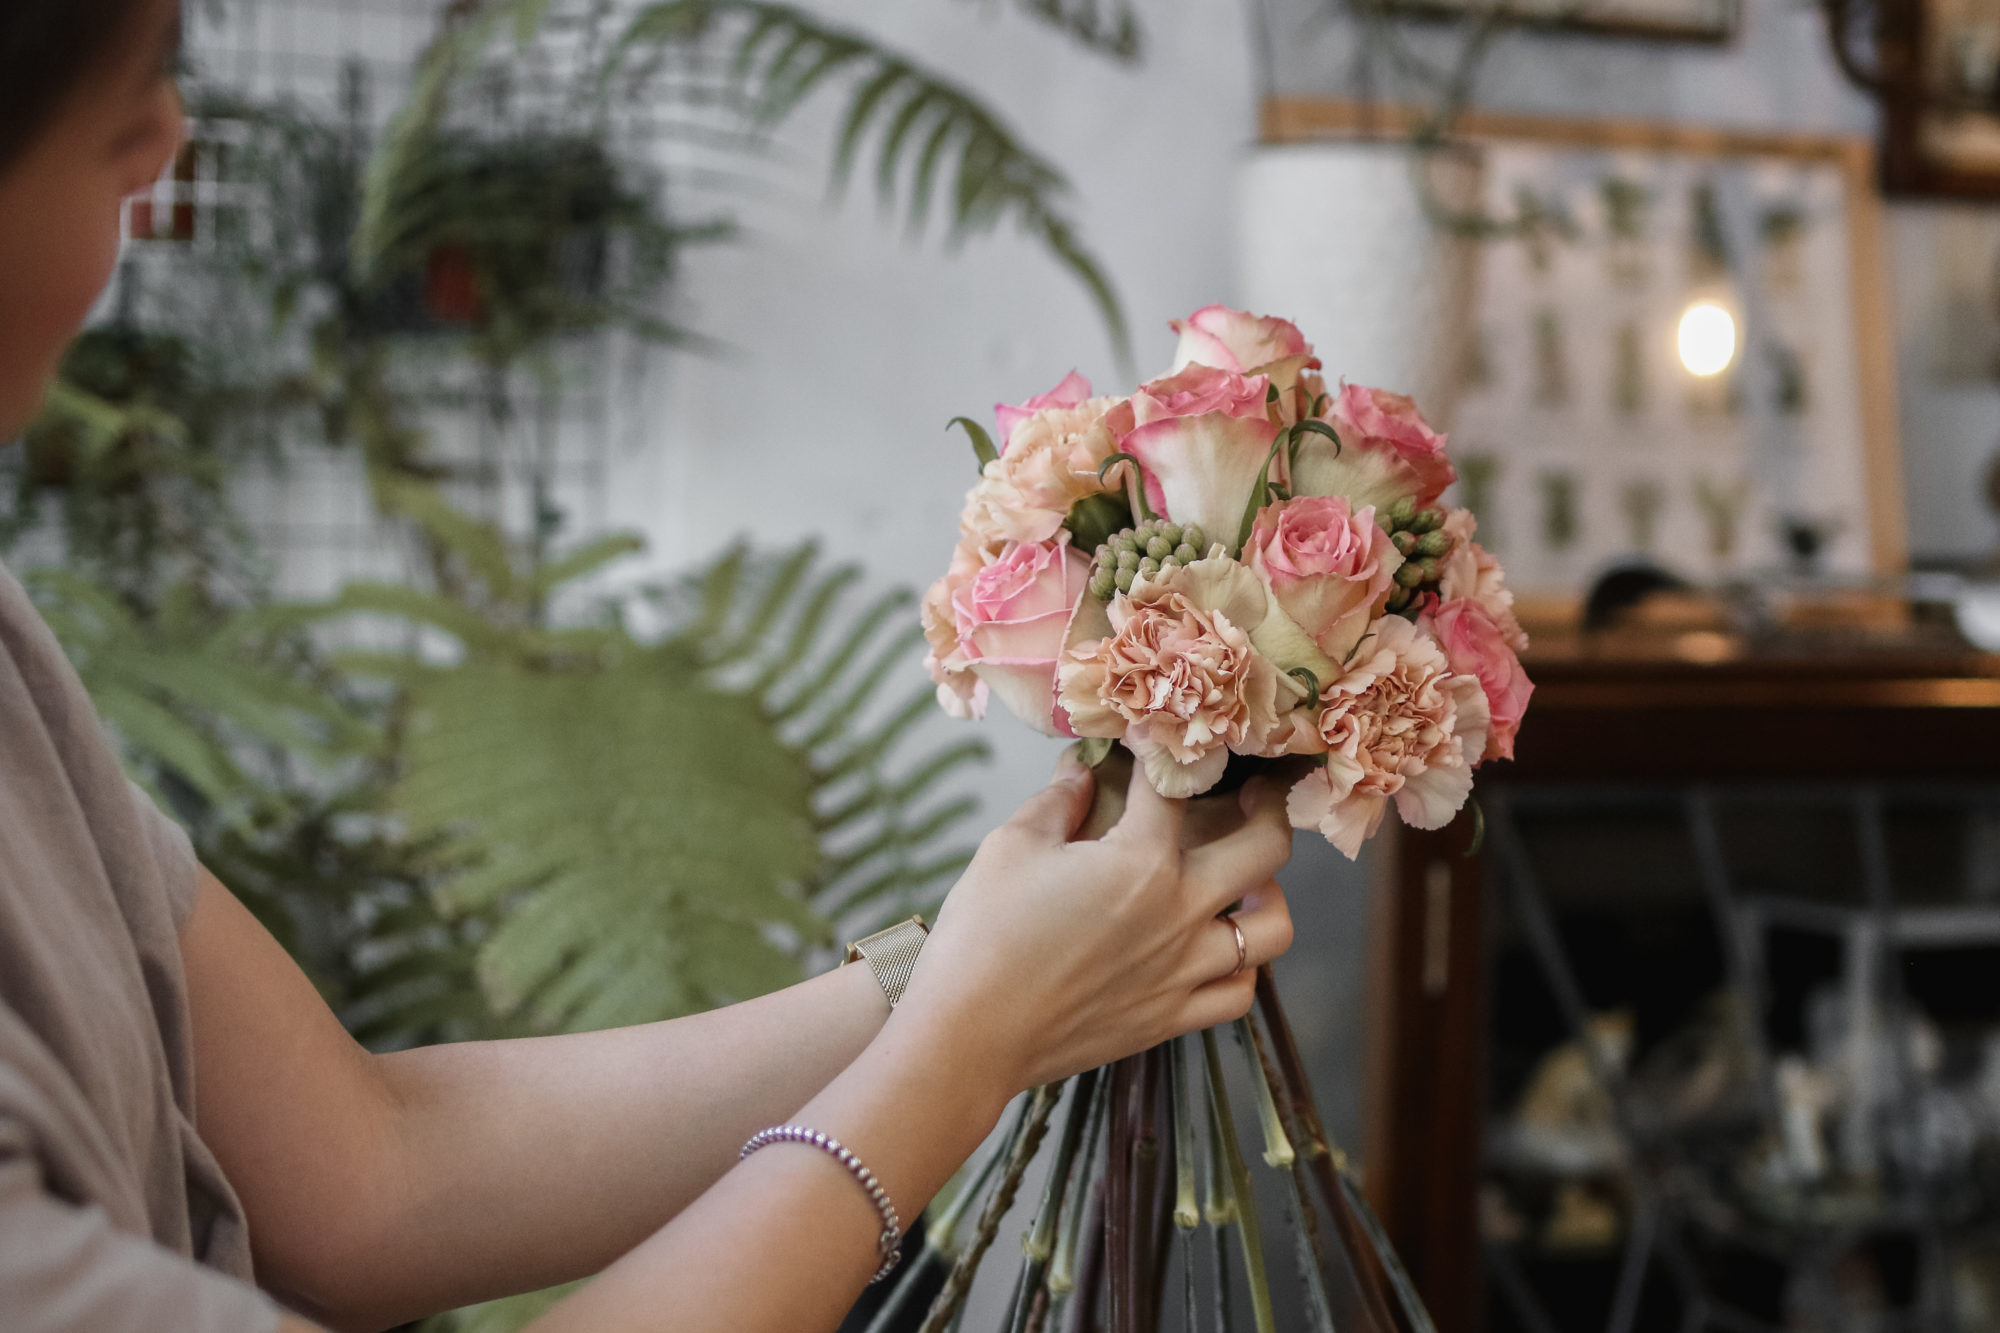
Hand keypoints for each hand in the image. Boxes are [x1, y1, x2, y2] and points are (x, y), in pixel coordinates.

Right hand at [901, 757, 1295, 1096]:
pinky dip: (1243, 967)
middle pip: (1264, 850)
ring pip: (1272, 928)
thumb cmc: (983, 935)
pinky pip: (1239, 993)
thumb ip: (1057, 802)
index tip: (1157, 740)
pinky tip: (1222, 949)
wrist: (970, 1035)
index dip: (1164, 753)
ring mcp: (1184, 970)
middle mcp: (1180, 913)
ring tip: (1252, 880)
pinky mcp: (1171, 1017)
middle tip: (1256, 792)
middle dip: (1268, 807)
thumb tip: (1081, 773)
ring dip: (1270, 895)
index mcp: (1141, 861)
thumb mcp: (1012, 846)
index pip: (1173, 788)